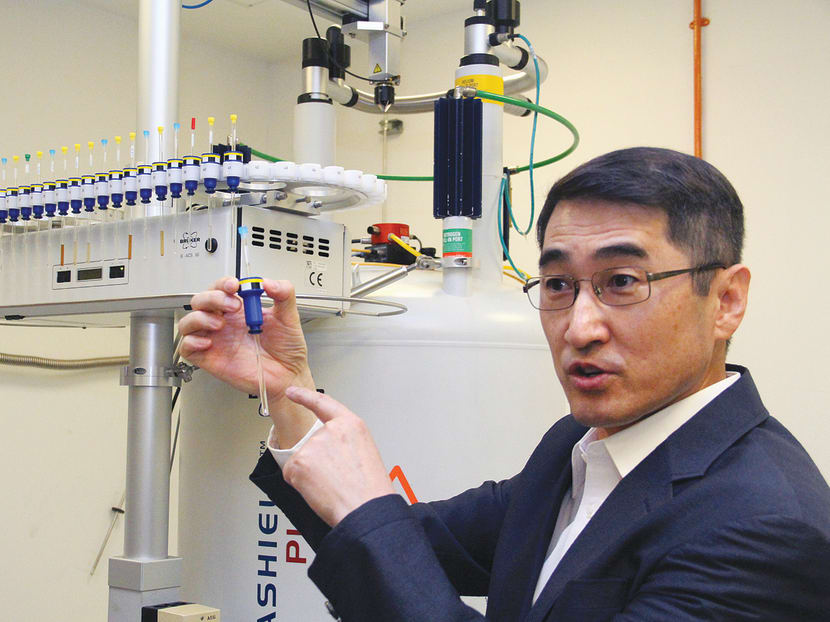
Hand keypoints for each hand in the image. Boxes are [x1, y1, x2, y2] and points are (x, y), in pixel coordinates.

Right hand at [178, 277, 316, 444]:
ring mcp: (216, 340)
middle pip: (200, 301)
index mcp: (240, 310)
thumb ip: (284, 294)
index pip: (220, 289)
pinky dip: (191, 342)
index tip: (235, 286)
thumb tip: (267, 282)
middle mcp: (224, 323)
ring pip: (188, 322)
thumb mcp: (289, 317)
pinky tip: (208, 342)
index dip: (222, 284)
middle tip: (232, 305)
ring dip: (199, 318)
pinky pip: (187, 348)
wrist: (288, 375)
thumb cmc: (287, 349)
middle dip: (212, 298)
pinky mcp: (210, 359)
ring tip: (220, 324)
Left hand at [282, 387, 394, 526]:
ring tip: (332, 486)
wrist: (365, 509)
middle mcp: (331, 430)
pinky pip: (292, 474)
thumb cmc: (370, 490)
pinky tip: (319, 490)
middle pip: (311, 443)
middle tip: (334, 478)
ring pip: (301, 460)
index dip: (304, 396)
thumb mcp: (366, 453)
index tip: (292, 392)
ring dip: (310, 475)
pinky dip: (301, 485)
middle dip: (317, 462)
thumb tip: (330, 453)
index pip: (322, 403)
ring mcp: (313, 445)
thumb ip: (344, 443)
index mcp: (351, 425)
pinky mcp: (299, 462)